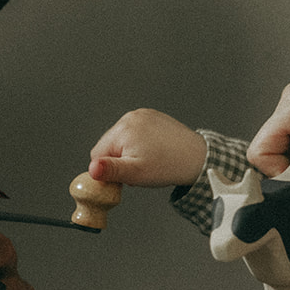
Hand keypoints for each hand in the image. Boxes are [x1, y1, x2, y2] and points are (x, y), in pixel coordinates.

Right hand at [87, 108, 208, 187]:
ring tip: (148, 160)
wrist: (198, 158)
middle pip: (109, 145)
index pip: (97, 154)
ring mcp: (143, 114)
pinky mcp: (152, 116)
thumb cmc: (169, 166)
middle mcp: (131, 117)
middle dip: (120, 160)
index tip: (126, 175)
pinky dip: (140, 143)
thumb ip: (111, 171)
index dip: (110, 169)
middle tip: (140, 168)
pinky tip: (153, 151)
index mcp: (123, 129)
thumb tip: (92, 169)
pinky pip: (135, 132)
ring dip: (129, 152)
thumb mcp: (136, 173)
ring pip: (121, 139)